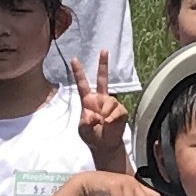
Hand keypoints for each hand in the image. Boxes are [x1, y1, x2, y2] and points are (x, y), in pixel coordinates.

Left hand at [74, 53, 130, 168]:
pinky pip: (117, 111)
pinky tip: (110, 124)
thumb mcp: (83, 129)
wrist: (105, 146)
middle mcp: (100, 99)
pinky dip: (112, 118)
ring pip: (110, 101)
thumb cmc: (92, 136)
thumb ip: (87, 122)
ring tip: (104, 122)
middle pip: (103, 79)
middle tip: (104, 50)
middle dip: (103, 64)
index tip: (74, 59)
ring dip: (106, 112)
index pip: (82, 84)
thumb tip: (95, 115)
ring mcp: (111, 104)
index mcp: (88, 101)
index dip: (78, 72)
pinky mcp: (121, 112)